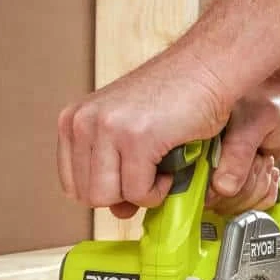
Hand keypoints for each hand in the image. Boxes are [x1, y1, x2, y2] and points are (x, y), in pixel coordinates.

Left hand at [57, 49, 230, 218]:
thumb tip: (119, 211)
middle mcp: (82, 122)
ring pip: (108, 198)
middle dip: (122, 195)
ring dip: (140, 194)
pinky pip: (139, 192)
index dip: (105, 191)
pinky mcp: (135, 138)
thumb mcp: (127, 131)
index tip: (128, 179)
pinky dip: (159, 190)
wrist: (207, 68)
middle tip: (148, 173)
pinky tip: (170, 164)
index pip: (71, 184)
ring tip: (158, 169)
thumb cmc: (174, 96)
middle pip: (87, 196)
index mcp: (73, 120)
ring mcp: (107, 129)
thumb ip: (113, 172)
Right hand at [205, 84, 279, 216]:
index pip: (196, 189)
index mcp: (195, 148)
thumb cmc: (266, 103)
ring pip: (236, 208)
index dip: (221, 191)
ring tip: (263, 161)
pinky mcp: (239, 184)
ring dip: (258, 187)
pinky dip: (266, 192)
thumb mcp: (254, 123)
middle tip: (258, 159)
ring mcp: (221, 177)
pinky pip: (251, 206)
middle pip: (219, 203)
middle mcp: (203, 165)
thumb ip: (238, 153)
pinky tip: (267, 171)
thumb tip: (223, 188)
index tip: (242, 173)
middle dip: (247, 186)